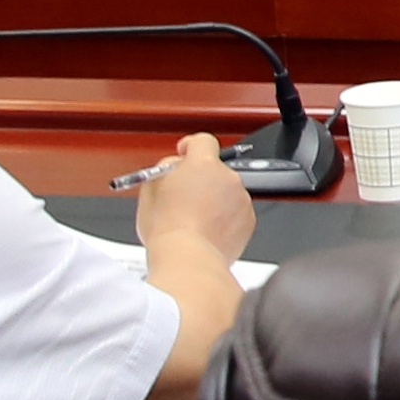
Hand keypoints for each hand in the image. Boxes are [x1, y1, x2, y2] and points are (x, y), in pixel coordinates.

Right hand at [131, 132, 256, 263]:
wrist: (188, 259)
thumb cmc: (167, 228)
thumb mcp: (151, 188)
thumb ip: (166, 168)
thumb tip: (174, 166)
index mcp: (203, 164)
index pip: (203, 141)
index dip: (192, 146)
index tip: (185, 154)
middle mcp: (228, 178)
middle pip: (214, 170)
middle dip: (201, 180)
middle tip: (183, 198)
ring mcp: (241, 199)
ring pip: (226, 193)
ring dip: (213, 201)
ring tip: (192, 221)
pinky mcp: (248, 221)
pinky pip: (235, 213)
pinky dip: (224, 219)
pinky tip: (205, 232)